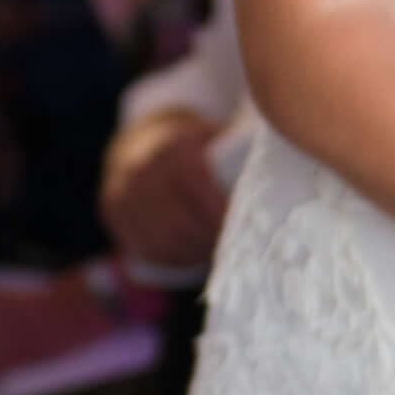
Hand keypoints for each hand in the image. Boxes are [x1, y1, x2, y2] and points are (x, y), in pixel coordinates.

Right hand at [102, 108, 229, 277]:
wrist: (140, 142)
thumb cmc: (193, 145)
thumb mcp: (214, 137)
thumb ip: (237, 154)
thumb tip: (283, 176)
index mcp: (171, 146)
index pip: (196, 183)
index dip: (219, 210)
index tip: (244, 227)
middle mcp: (141, 168)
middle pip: (179, 219)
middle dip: (209, 239)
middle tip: (235, 251)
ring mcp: (121, 191)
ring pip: (161, 238)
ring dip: (192, 253)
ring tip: (217, 257)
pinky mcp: (111, 212)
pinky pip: (143, 247)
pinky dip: (171, 258)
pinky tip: (192, 258)